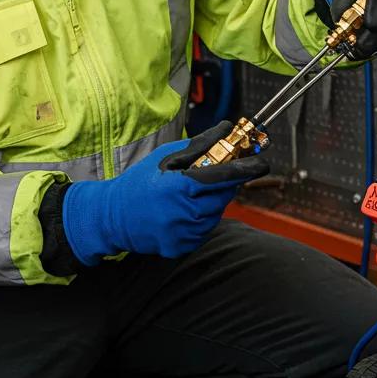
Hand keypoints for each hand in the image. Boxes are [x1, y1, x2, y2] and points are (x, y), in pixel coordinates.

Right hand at [61, 120, 269, 263]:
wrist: (113, 217)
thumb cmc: (139, 183)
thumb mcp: (166, 158)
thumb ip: (199, 145)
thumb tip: (225, 129)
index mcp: (181, 188)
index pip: (224, 177)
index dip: (246, 169)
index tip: (263, 162)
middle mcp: (185, 214)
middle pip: (224, 195)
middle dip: (224, 183)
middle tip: (212, 174)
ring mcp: (184, 234)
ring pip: (216, 213)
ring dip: (212, 200)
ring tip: (189, 194)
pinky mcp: (182, 247)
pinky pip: (204, 229)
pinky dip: (201, 217)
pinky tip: (182, 210)